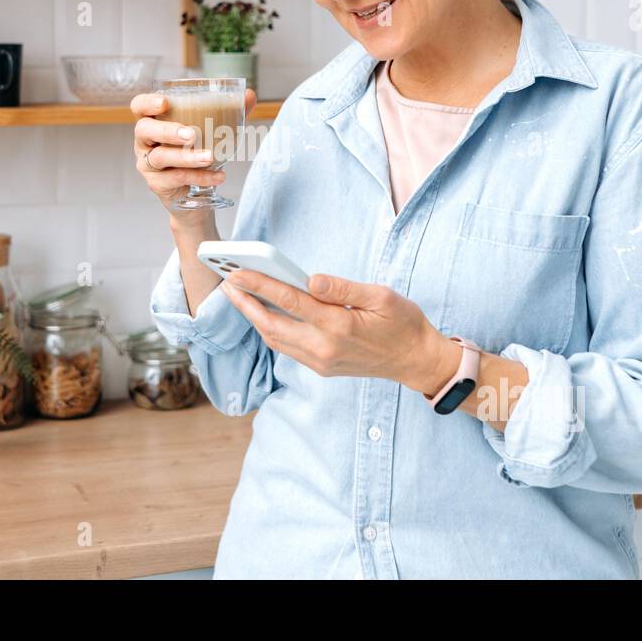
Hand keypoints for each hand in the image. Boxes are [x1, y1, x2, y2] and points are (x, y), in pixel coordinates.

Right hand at [130, 87, 257, 214]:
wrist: (196, 194)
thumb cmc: (199, 153)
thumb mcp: (213, 132)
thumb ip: (230, 113)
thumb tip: (249, 95)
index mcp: (154, 122)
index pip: (138, 107)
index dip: (147, 103)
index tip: (164, 102)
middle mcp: (145, 142)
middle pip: (144, 130)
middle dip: (167, 130)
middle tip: (191, 134)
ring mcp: (148, 164)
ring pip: (160, 157)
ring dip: (187, 157)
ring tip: (210, 157)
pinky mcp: (157, 184)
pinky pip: (176, 178)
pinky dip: (199, 176)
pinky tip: (218, 176)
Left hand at [219, 268, 450, 389]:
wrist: (415, 360)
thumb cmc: (402, 323)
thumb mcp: (381, 296)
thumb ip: (343, 288)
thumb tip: (311, 279)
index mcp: (339, 326)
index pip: (290, 301)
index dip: (260, 285)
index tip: (238, 272)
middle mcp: (325, 348)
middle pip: (272, 325)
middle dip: (245, 304)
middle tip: (226, 283)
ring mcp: (321, 362)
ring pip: (275, 340)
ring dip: (254, 318)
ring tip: (238, 295)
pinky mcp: (321, 368)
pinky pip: (287, 348)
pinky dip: (270, 330)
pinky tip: (263, 313)